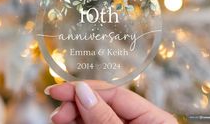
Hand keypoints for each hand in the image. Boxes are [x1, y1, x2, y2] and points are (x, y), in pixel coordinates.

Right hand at [45, 81, 177, 123]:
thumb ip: (104, 118)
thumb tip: (83, 90)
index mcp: (151, 118)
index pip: (115, 93)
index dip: (86, 89)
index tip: (60, 91)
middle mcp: (139, 122)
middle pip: (104, 102)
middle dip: (78, 104)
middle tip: (57, 113)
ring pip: (96, 115)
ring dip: (76, 115)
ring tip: (59, 118)